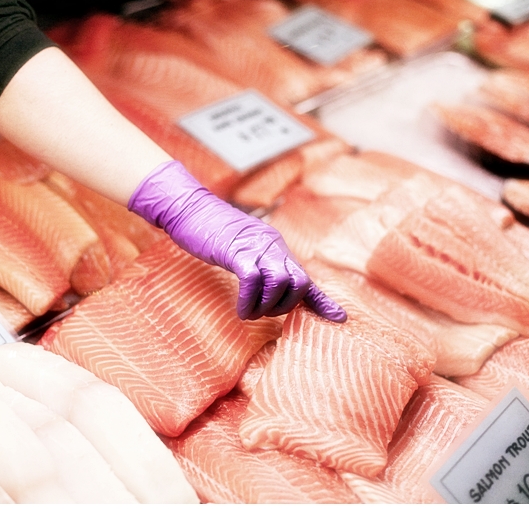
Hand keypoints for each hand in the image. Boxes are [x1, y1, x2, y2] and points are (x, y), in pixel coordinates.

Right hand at [128, 160, 346, 321]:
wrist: (190, 209)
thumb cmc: (213, 234)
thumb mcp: (243, 250)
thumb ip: (261, 266)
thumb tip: (273, 288)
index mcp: (277, 248)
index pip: (306, 277)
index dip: (322, 301)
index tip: (339, 318)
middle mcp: (272, 247)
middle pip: (299, 282)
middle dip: (285, 307)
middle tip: (262, 312)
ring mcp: (255, 247)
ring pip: (280, 284)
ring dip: (265, 307)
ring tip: (249, 312)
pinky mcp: (236, 251)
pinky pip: (252, 280)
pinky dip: (248, 301)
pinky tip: (240, 309)